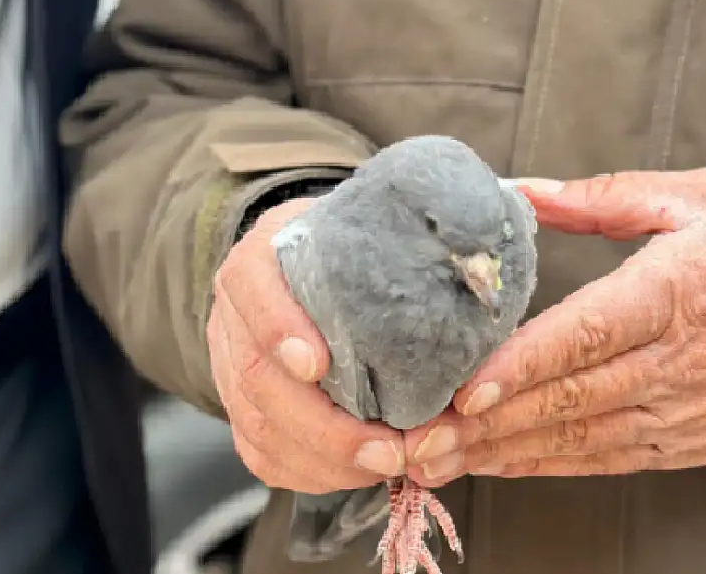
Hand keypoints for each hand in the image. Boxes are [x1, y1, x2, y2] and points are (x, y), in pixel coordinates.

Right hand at [207, 198, 403, 493]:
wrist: (304, 272)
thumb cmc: (348, 252)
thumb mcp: (366, 229)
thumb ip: (400, 243)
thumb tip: (475, 268)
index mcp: (258, 259)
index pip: (251, 285)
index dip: (278, 327)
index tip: (317, 364)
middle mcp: (232, 316)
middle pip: (256, 377)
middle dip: (324, 426)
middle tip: (388, 449)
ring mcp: (229, 367)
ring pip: (258, 426)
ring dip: (325, 459)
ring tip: (387, 466)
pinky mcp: (241, 409)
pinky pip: (262, 454)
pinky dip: (311, 474)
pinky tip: (358, 476)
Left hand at [404, 168, 705, 482]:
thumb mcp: (697, 196)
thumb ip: (602, 197)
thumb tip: (523, 191)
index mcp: (675, 292)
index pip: (584, 335)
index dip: (520, 366)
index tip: (463, 386)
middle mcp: (677, 360)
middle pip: (567, 398)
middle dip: (485, 421)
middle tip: (417, 436)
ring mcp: (683, 409)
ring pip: (579, 438)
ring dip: (504, 450)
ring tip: (438, 458)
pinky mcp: (689, 440)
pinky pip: (608, 459)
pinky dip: (549, 464)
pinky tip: (502, 462)